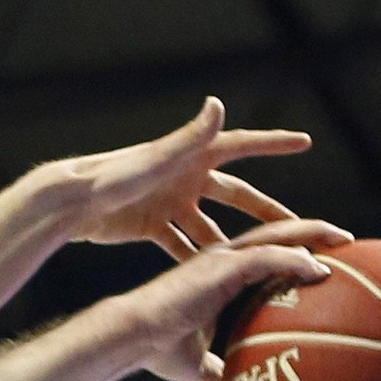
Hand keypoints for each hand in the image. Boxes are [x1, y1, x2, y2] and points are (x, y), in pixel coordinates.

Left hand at [60, 98, 328, 256]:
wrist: (74, 201)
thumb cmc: (112, 176)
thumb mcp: (158, 159)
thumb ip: (190, 137)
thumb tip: (217, 103)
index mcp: (192, 156)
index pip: (242, 145)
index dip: (273, 144)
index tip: (305, 142)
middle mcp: (185, 176)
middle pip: (235, 195)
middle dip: (265, 212)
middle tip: (296, 228)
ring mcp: (170, 201)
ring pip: (210, 226)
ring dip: (232, 245)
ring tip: (259, 263)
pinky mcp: (153, 223)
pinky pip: (181, 244)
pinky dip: (195, 259)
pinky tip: (214, 277)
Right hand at [125, 220, 341, 380]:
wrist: (131, 337)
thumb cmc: (155, 349)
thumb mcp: (195, 365)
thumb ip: (217, 373)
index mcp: (217, 273)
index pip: (263, 253)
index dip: (293, 251)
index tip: (322, 260)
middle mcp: (222, 258)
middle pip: (277, 234)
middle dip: (313, 232)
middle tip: (347, 239)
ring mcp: (222, 258)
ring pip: (278, 236)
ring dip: (314, 236)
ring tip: (346, 240)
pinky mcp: (221, 267)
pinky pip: (269, 257)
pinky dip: (296, 260)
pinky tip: (320, 269)